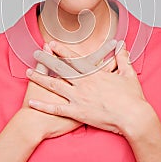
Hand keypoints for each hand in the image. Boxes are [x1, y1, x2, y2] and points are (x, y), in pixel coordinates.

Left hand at [26, 40, 149, 136]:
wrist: (133, 117)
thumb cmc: (132, 97)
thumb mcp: (128, 73)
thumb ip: (122, 58)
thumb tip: (122, 45)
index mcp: (94, 74)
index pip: (74, 59)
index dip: (61, 50)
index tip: (51, 43)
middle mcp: (83, 83)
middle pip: (60, 69)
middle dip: (46, 60)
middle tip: (35, 53)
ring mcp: (78, 98)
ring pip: (54, 86)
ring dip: (40, 78)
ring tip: (28, 73)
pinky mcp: (77, 112)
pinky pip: (56, 108)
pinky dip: (43, 105)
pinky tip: (32, 102)